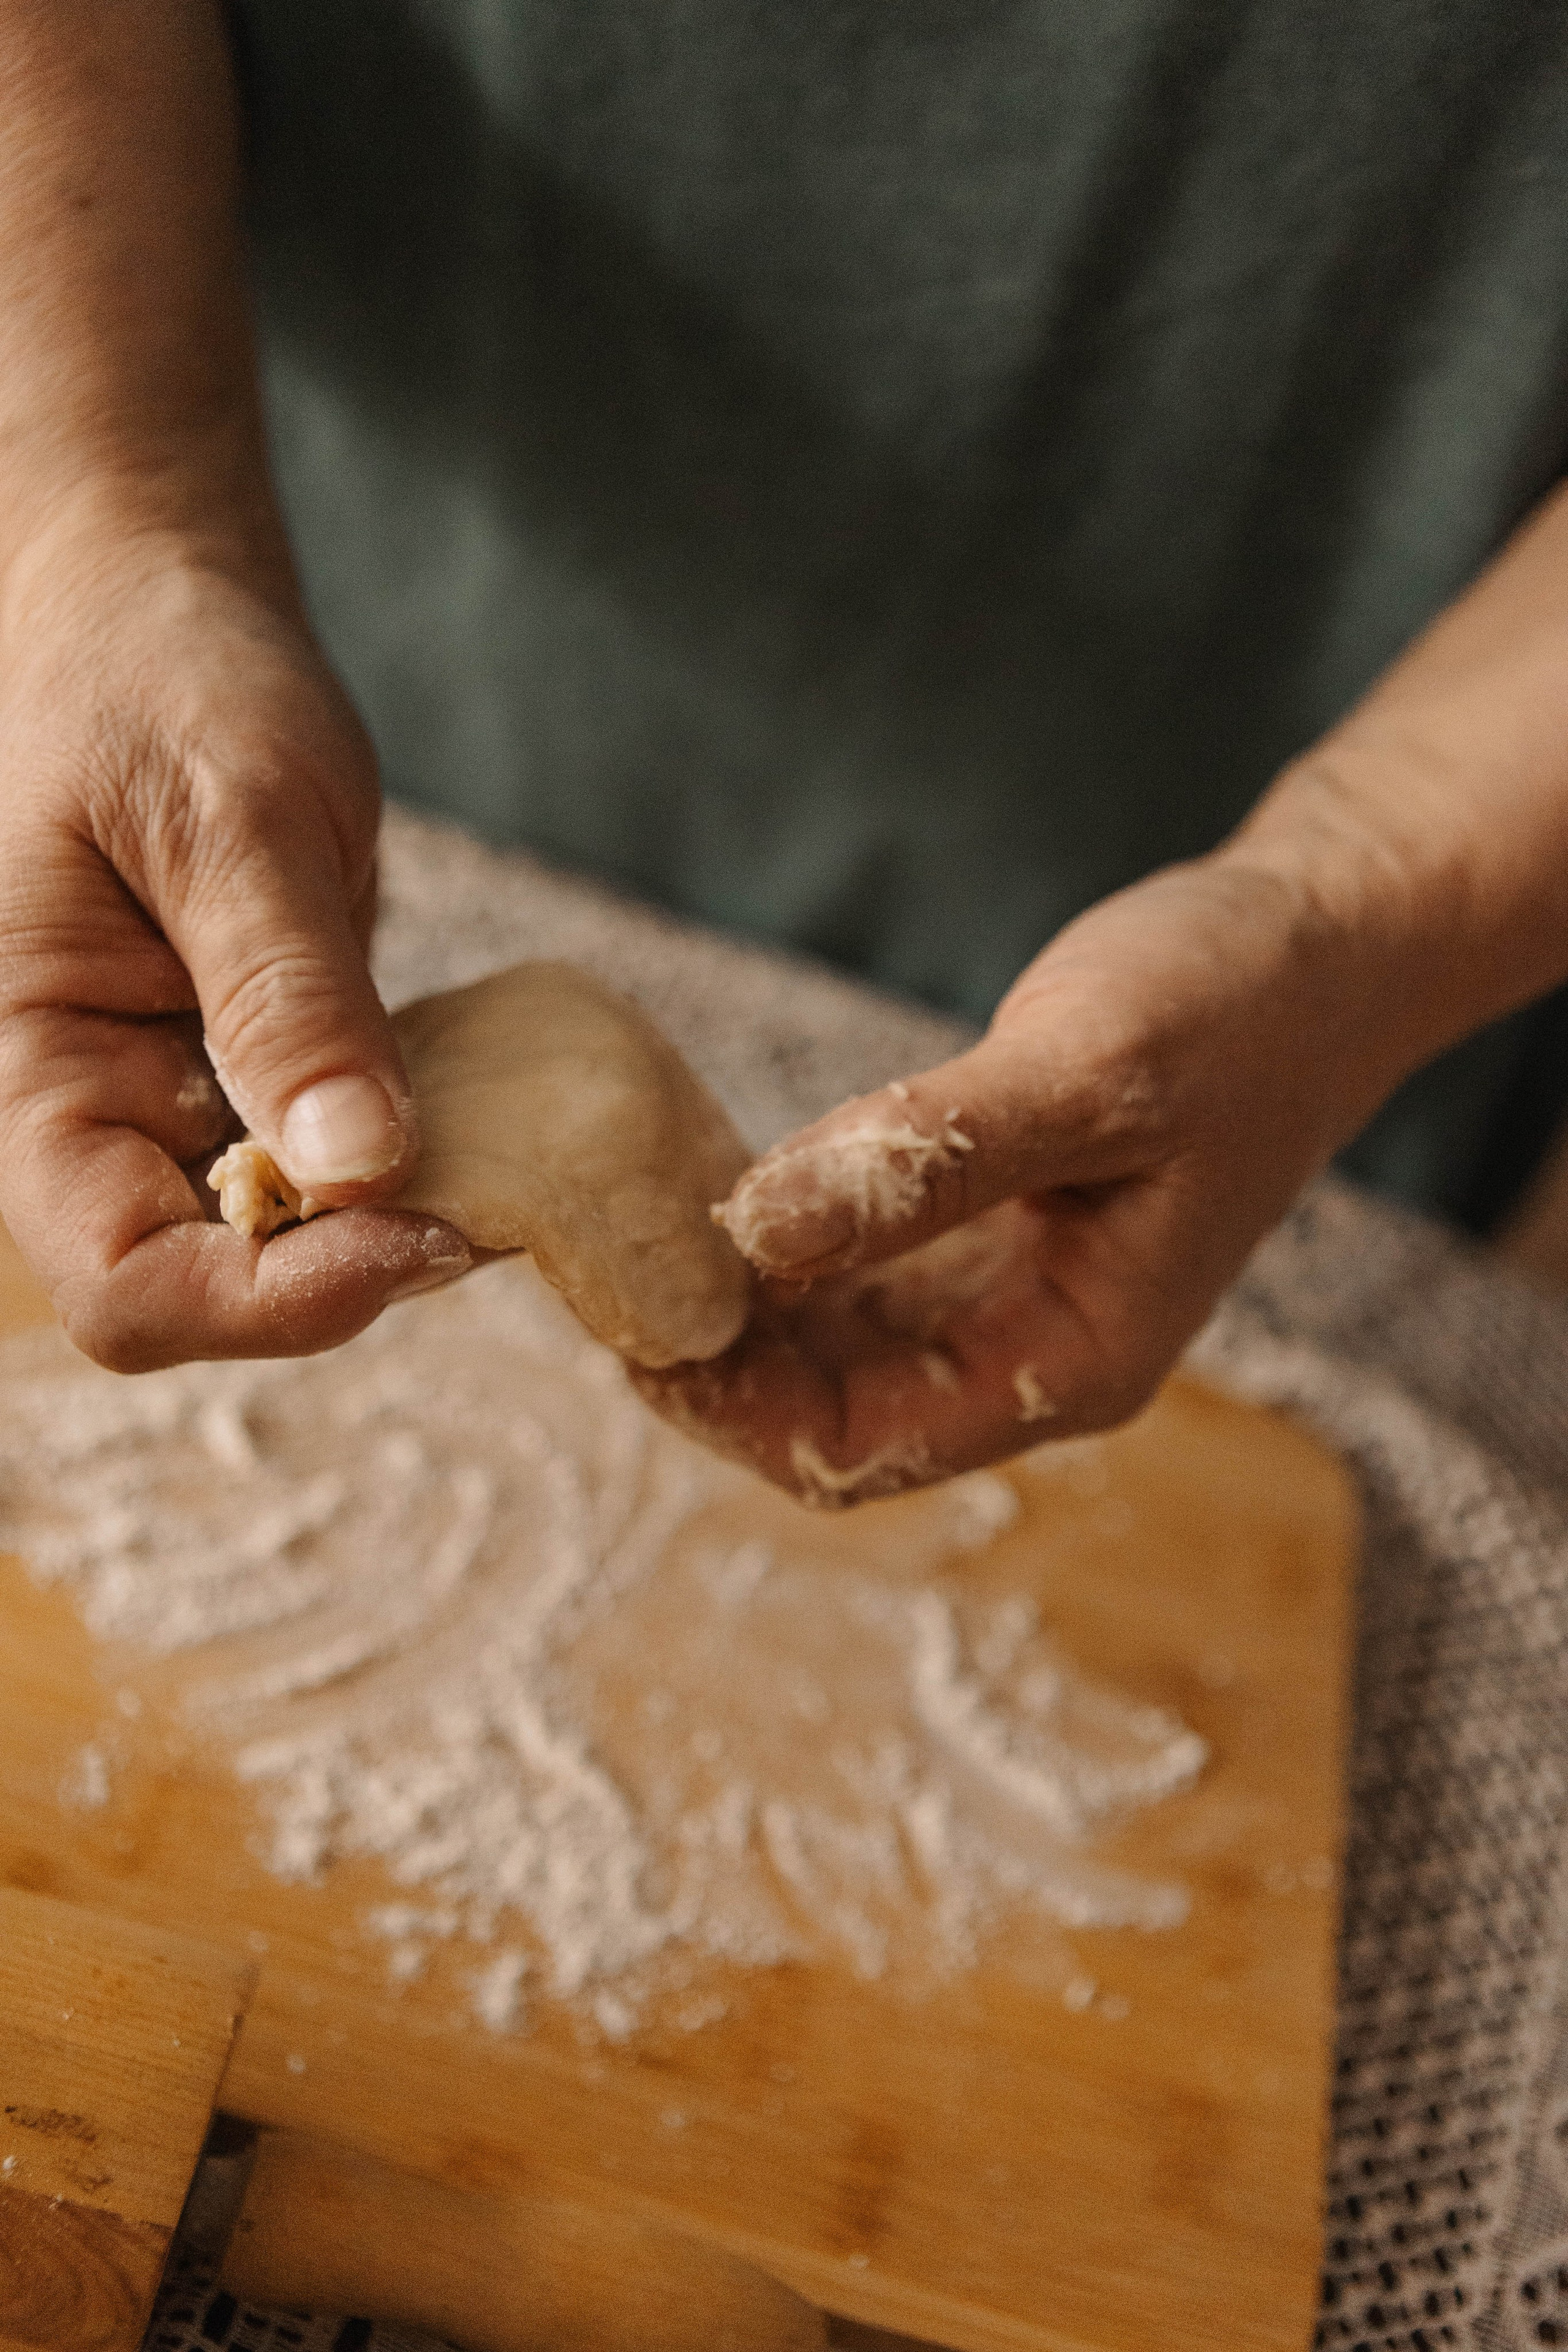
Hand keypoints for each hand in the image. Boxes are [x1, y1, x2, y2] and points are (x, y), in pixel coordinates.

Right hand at [0, 526, 466, 1369]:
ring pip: (270, 1249)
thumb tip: (357, 1170)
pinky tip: (466, 1125)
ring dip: (379, 1233)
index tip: (412, 1238)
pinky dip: (396, 1169)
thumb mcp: (232, 816)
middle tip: (478, 1207)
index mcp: (27, 1064)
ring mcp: (165, 1104)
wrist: (160, 615)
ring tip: (488, 1166)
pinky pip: (318, 1173)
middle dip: (338, 1277)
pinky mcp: (240, 1078)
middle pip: (198, 1290)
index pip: (120, 1279)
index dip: (263, 1301)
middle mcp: (87, 1112)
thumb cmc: (160, 679)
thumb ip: (285, 994)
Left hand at [631, 850, 1405, 1501]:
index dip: (731, 1410)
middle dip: (712, 1365)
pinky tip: (712, 1191)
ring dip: (734, 1311)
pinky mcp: (983, 1239)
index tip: (625, 1328)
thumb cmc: (1233, 1011)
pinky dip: (775, 1252)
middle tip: (594, 1269)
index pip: (859, 1449)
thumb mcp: (1088, 1074)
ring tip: (630, 1229)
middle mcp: (1030, 1355)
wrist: (1319, 952)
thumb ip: (926, 1160)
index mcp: (1071, 1360)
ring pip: (829, 1354)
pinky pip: (852, 1281)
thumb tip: (753, 1227)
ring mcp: (1004, 1302)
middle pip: (829, 1417)